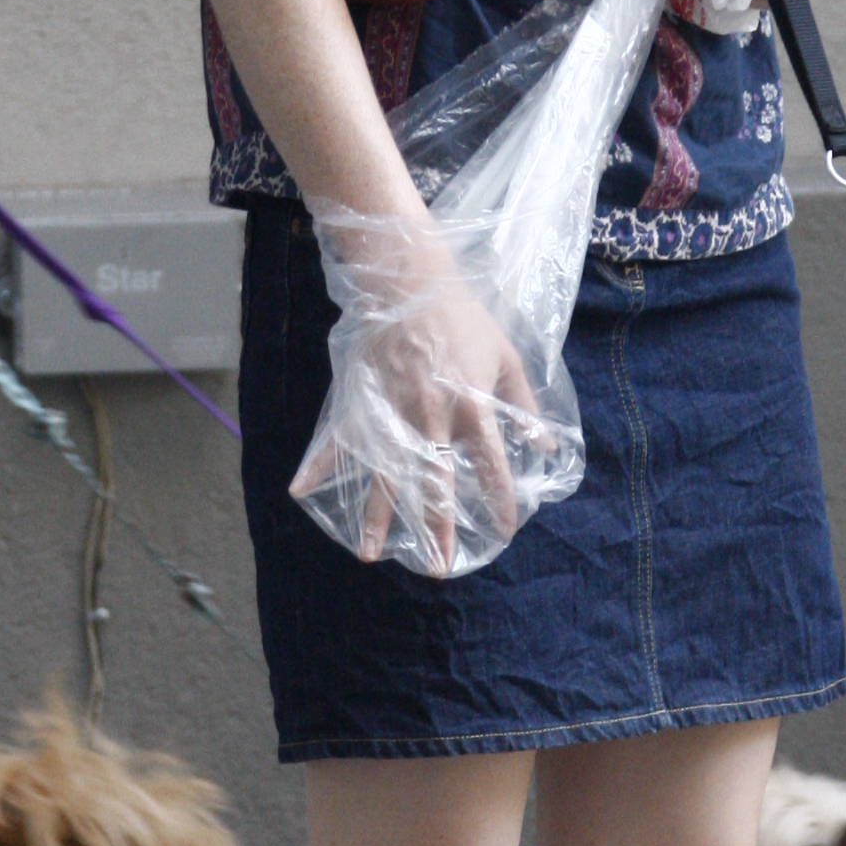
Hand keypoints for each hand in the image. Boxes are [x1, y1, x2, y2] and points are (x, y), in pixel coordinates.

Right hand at [299, 211, 548, 568]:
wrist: (410, 279)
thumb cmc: (464, 316)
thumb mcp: (506, 355)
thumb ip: (524, 403)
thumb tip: (545, 445)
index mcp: (471, 406)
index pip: (490, 466)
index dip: (499, 501)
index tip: (502, 530)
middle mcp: (431, 417)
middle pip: (434, 485)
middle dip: (435, 529)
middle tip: (436, 566)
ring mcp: (392, 411)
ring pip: (384, 474)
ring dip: (377, 517)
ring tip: (371, 555)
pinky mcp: (363, 399)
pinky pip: (338, 438)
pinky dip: (318, 464)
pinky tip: (300, 492)